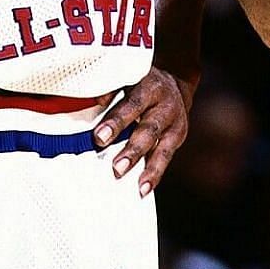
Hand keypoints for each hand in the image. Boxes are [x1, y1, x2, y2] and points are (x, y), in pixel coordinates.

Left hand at [92, 67, 189, 196]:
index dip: (117, 121)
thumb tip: (92, 101)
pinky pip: (166, 157)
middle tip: (116, 168)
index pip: (132, 104)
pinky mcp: (178, 137)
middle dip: (133, 150)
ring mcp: (175, 123)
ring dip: (149, 168)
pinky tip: (143, 190)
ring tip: (138, 186)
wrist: (173, 83)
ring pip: (162, 148)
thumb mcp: (127, 78)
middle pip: (149, 129)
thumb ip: (110, 88)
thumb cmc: (138, 83)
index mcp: (149, 86)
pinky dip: (155, 174)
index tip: (99, 137)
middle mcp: (165, 105)